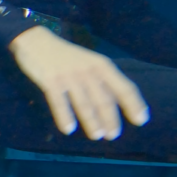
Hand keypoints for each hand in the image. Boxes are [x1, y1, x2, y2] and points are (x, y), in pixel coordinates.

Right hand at [9, 26, 149, 139]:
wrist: (36, 41)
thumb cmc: (66, 56)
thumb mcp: (89, 62)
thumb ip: (102, 80)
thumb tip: (118, 103)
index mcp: (101, 65)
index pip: (124, 87)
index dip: (134, 104)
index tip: (141, 120)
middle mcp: (88, 71)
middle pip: (104, 99)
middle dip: (110, 119)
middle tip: (113, 135)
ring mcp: (69, 76)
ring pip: (84, 104)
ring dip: (91, 122)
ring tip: (97, 135)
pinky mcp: (50, 81)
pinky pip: (59, 103)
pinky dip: (64, 117)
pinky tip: (68, 129)